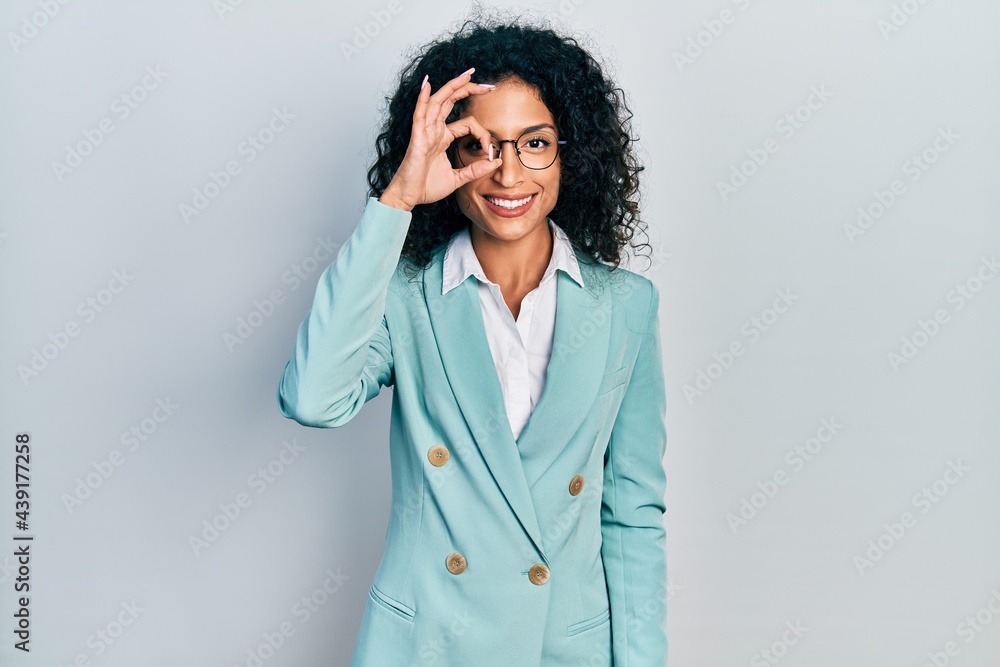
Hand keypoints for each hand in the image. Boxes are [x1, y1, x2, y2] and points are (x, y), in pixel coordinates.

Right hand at [380, 68, 499, 210]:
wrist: (409, 197)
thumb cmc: (427, 187)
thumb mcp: (458, 178)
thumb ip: (476, 170)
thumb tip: (496, 162)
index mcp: (443, 138)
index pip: (468, 124)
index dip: (483, 134)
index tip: (491, 150)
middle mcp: (434, 131)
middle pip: (451, 101)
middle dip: (469, 89)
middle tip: (488, 85)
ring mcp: (425, 132)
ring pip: (438, 102)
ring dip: (452, 87)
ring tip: (467, 75)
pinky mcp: (417, 139)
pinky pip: (419, 115)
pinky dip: (422, 99)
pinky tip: (427, 85)